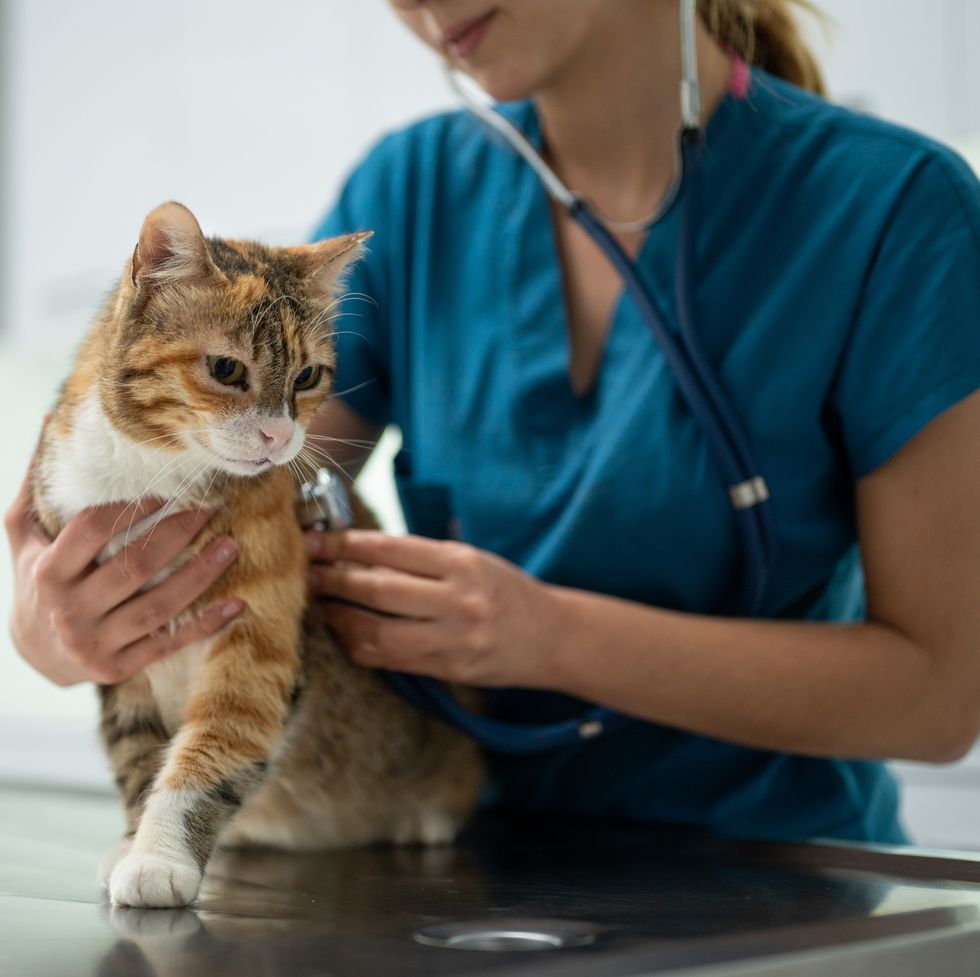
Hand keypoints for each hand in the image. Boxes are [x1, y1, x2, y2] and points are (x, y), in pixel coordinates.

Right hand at [5, 448, 242, 686]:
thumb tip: (48, 420)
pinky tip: (238, 605)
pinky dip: (206, 625)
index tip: (166, 489)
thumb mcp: (23, 535)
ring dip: (200, 576)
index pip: (92, 531)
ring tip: (231, 546)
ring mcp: (95, 643)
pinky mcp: (119, 668)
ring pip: (157, 607)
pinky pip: (169, 644)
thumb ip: (35, 484)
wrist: (34, 654)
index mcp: (48, 571)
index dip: (130, 508)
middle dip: (178, 535)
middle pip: (133, 566)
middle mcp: (69, 610)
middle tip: (213, 508)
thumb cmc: (37, 579)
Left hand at [306, 530, 557, 686]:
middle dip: (333, 581)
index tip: (315, 541)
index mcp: (463, 563)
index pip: (391, 550)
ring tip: (320, 605)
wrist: (553, 637)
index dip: (346, 546)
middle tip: (305, 572)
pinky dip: (360, 645)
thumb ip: (422, 559)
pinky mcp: (448, 669)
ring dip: (339, 618)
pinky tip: (346, 632)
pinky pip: (390, 659)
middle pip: (378, 590)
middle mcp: (458, 600)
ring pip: (377, 632)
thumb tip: (358, 553)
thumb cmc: (507, 591)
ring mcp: (453, 639)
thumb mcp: (472, 560)